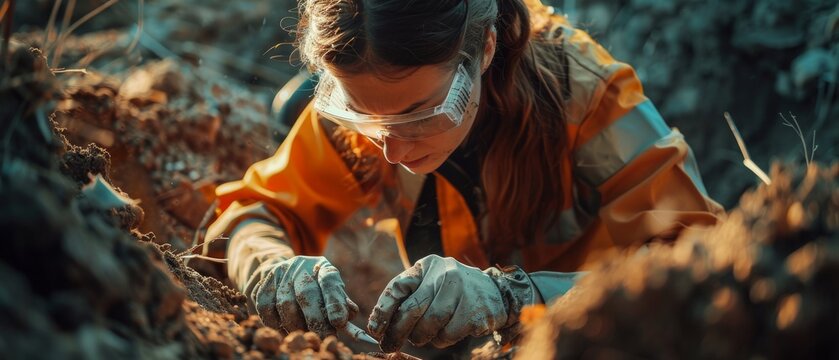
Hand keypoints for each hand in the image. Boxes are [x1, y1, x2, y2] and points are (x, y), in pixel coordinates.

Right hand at [253, 256, 358, 336]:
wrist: (286, 272)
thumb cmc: (316, 288)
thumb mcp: (331, 292)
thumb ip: (341, 303)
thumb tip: (349, 315)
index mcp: (321, 266)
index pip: (329, 279)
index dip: (334, 301)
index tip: (339, 322)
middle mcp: (300, 266)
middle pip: (306, 293)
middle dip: (315, 320)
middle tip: (322, 338)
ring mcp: (280, 273)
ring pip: (284, 304)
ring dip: (295, 325)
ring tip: (305, 336)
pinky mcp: (263, 283)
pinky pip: (265, 308)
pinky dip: (276, 324)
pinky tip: (285, 331)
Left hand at [367, 255, 535, 351]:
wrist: (496, 293)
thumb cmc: (451, 292)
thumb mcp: (429, 284)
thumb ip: (407, 299)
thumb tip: (378, 326)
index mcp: (428, 265)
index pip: (398, 286)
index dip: (383, 310)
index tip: (374, 329)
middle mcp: (445, 272)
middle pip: (413, 308)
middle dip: (398, 331)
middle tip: (390, 345)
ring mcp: (463, 290)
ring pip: (430, 324)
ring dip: (422, 336)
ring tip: (423, 335)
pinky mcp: (475, 310)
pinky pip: (448, 334)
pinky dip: (441, 339)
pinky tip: (446, 332)